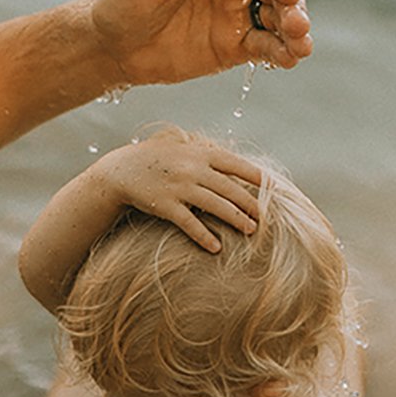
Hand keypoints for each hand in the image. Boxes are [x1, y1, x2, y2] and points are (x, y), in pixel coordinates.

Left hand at [88, 0, 310, 87]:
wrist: (111, 46)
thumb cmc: (123, 0)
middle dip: (292, 6)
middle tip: (300, 24)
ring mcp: (236, 15)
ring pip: (276, 18)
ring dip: (294, 30)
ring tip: (302, 46)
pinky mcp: (234, 46)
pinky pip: (265, 47)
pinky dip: (281, 52)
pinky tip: (291, 60)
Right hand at [88, 133, 263, 252]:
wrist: (122, 170)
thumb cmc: (157, 160)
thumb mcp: (182, 149)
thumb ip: (207, 155)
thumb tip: (235, 164)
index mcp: (200, 153)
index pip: (236, 164)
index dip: (256, 176)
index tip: (273, 187)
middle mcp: (193, 169)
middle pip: (230, 188)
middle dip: (251, 204)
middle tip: (265, 217)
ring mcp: (179, 187)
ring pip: (216, 206)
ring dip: (236, 219)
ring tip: (250, 230)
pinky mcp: (165, 205)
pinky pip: (189, 224)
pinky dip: (204, 236)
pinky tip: (215, 247)